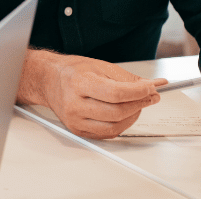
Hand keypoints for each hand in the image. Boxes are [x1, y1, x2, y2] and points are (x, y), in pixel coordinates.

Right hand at [22, 50, 163, 138]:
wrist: (49, 80)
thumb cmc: (73, 72)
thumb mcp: (100, 66)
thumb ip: (127, 78)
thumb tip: (152, 87)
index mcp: (79, 83)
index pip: (116, 93)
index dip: (139, 93)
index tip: (150, 89)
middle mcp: (74, 104)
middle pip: (117, 112)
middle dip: (139, 104)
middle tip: (149, 96)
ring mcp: (75, 120)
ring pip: (114, 127)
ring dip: (133, 117)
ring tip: (137, 105)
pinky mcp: (77, 130)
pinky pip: (107, 134)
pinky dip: (121, 125)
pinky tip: (124, 114)